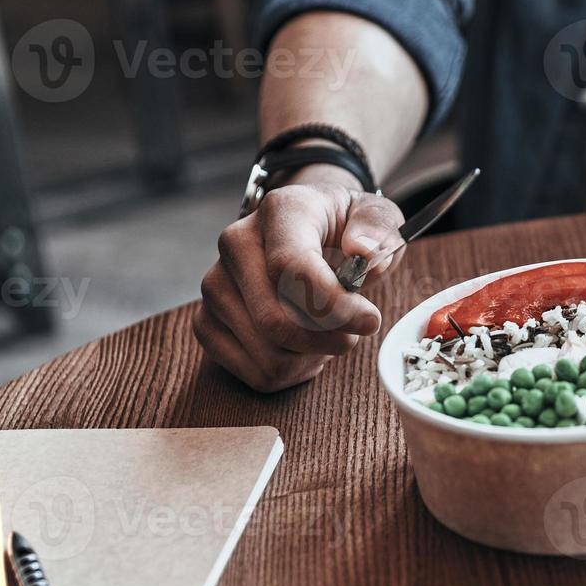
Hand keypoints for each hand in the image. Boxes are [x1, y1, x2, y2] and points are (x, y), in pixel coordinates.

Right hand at [194, 167, 404, 391]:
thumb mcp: (377, 217)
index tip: (369, 321)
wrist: (312, 231)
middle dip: (327, 339)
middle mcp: (236, 244)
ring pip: (268, 355)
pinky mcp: (207, 322)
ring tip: (328, 333)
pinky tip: (305, 347)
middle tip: (354, 331)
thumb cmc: (346, 228)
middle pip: (275, 321)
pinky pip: (255, 373)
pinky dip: (291, 371)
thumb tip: (361, 250)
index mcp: (280, 212)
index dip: (333, 305)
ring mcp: (216, 285)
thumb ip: (378, 227)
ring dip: (312, 356)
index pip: (291, 267)